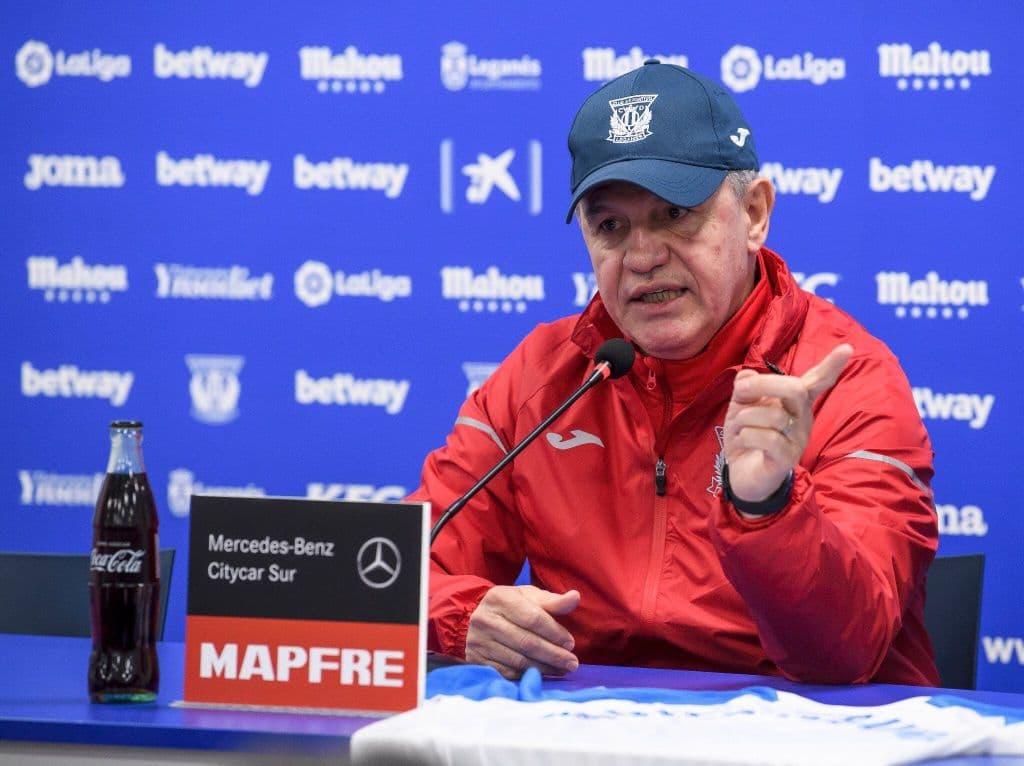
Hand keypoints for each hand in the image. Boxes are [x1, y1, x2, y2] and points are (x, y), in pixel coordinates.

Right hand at [465, 585, 579, 678]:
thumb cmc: (510, 606)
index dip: (554, 633)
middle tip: (572, 663)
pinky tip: (543, 674)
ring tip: (562, 670)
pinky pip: (508, 673)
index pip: (533, 618)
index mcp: (499, 598)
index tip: (570, 643)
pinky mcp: (477, 660)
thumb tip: (575, 597)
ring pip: (518, 660)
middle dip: (553, 654)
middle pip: (526, 642)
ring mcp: (478, 641)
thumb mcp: (529, 597)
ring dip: (545, 668)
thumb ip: (553, 601)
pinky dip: (528, 675)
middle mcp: (484, 619)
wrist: (477, 618)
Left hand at [723, 344, 852, 503]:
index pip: (817, 382)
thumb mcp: (741, 407)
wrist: (742, 476)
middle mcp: (802, 419)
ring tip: (737, 427)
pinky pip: (767, 438)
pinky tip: (742, 441)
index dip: (831, 366)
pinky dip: (745, 435)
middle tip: (741, 391)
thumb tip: (747, 375)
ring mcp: (797, 440)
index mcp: (795, 404)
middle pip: (796, 390)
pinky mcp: (786, 459)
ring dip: (744, 417)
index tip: (848, 347)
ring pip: (774, 415)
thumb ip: (745, 389)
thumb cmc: (747, 437)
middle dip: (764, 384)